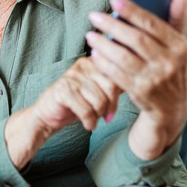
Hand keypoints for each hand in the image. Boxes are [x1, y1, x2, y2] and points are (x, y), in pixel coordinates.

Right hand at [4, 57, 119, 168]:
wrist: (48, 113)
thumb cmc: (77, 102)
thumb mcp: (98, 90)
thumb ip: (114, 84)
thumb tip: (138, 83)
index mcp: (93, 62)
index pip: (117, 75)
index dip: (118, 95)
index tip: (112, 109)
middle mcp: (82, 65)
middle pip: (110, 87)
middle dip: (110, 106)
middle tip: (105, 117)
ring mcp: (71, 77)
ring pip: (99, 101)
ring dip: (98, 116)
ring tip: (93, 119)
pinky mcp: (63, 90)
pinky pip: (86, 110)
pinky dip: (89, 122)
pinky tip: (87, 124)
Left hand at [84, 0, 186, 160]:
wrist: (171, 107)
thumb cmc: (170, 66)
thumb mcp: (177, 45)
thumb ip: (176, 18)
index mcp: (179, 45)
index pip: (153, 24)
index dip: (132, 11)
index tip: (114, 0)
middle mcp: (170, 62)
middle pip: (135, 39)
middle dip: (112, 25)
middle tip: (94, 15)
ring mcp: (155, 78)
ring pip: (123, 57)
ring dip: (103, 44)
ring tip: (90, 34)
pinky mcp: (141, 92)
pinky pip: (117, 73)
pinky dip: (104, 62)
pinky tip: (95, 53)